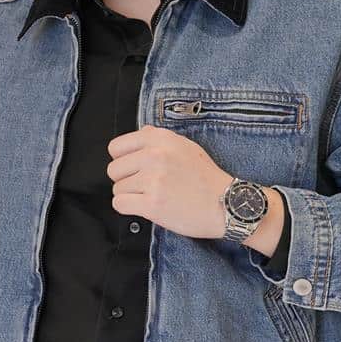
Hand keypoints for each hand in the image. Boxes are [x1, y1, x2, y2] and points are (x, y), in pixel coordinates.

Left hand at [107, 125, 283, 255]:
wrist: (226, 204)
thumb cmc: (207, 179)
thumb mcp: (187, 147)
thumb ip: (160, 139)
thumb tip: (140, 132)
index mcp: (160, 139)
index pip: (116, 148)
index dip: (124, 161)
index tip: (136, 170)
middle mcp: (154, 156)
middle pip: (114, 170)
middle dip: (126, 181)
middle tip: (147, 188)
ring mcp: (153, 180)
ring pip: (117, 189)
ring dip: (131, 196)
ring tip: (154, 197)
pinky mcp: (152, 204)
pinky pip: (120, 204)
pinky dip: (130, 209)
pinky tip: (147, 208)